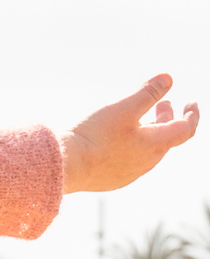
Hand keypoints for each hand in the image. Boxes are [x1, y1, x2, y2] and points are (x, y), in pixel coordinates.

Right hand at [62, 75, 198, 193]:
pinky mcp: (113, 180)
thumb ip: (148, 93)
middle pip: (167, 138)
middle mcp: (147, 162)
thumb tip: (167, 78)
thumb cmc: (96, 136)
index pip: (186, 128)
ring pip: (149, 151)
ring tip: (140, 122)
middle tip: (164, 106)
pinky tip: (119, 141)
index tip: (191, 103)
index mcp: (156, 144)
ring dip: (150, 134)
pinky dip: (133, 147)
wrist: (66, 166)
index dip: (192, 114)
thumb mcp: (124, 108)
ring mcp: (130, 173)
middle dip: (167, 119)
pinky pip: (131, 162)